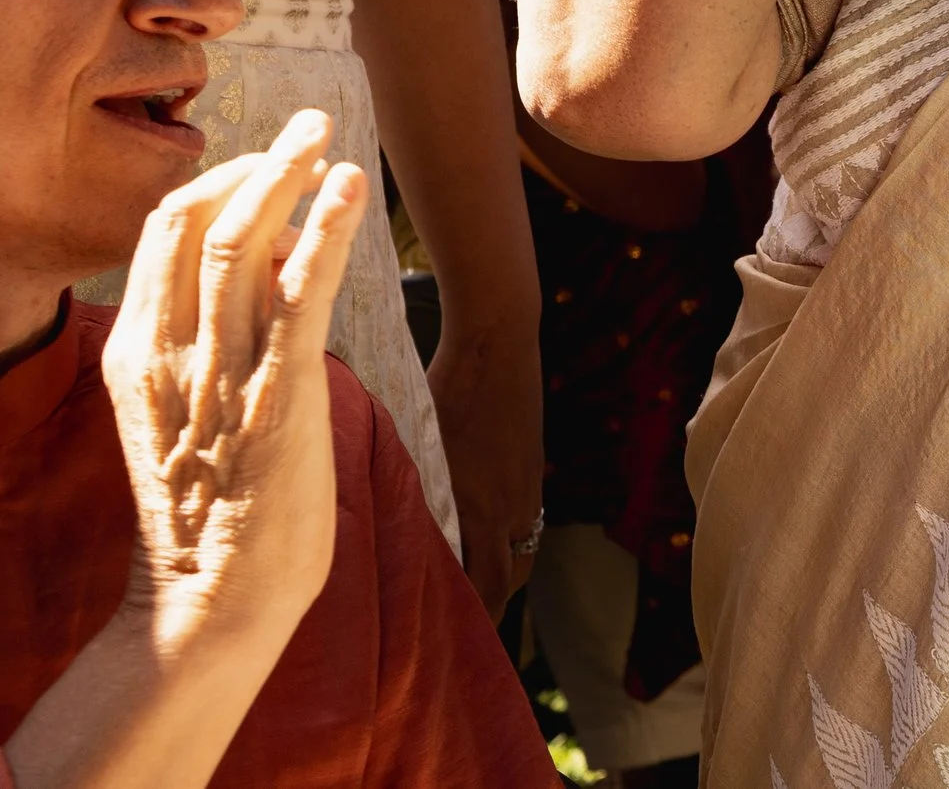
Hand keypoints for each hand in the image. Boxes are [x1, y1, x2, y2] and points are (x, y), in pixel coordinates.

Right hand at [7, 119, 363, 788]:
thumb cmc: (216, 505)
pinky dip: (327, 230)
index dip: (217, 181)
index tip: (266, 159)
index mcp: (138, 351)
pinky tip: (351, 189)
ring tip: (330, 134)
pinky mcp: (280, 391)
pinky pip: (301, 292)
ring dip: (293, 176)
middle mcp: (172, 350)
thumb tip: (275, 263)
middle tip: (309, 124)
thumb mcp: (195, 405)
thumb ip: (221, 335)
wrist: (213, 599)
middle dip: (257, 161)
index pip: (162, 232)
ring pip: (246, 241)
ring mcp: (223, 369)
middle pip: (200, 219)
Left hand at [428, 313, 542, 615]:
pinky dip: (510, 537)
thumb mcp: (416, 443)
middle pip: (513, 578)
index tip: (452, 640)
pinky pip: (528, 518)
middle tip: (465, 626)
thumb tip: (379, 524)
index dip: (474, 617)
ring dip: (505, 571)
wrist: (499, 343)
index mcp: (480, 506)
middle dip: (494, 606)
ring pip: (524, 548)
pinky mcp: (534, 466)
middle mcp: (512, 505)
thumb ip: (410, 489)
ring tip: (478, 585)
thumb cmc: (446, 387)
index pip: (487, 585)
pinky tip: (487, 531)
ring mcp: (529, 486)